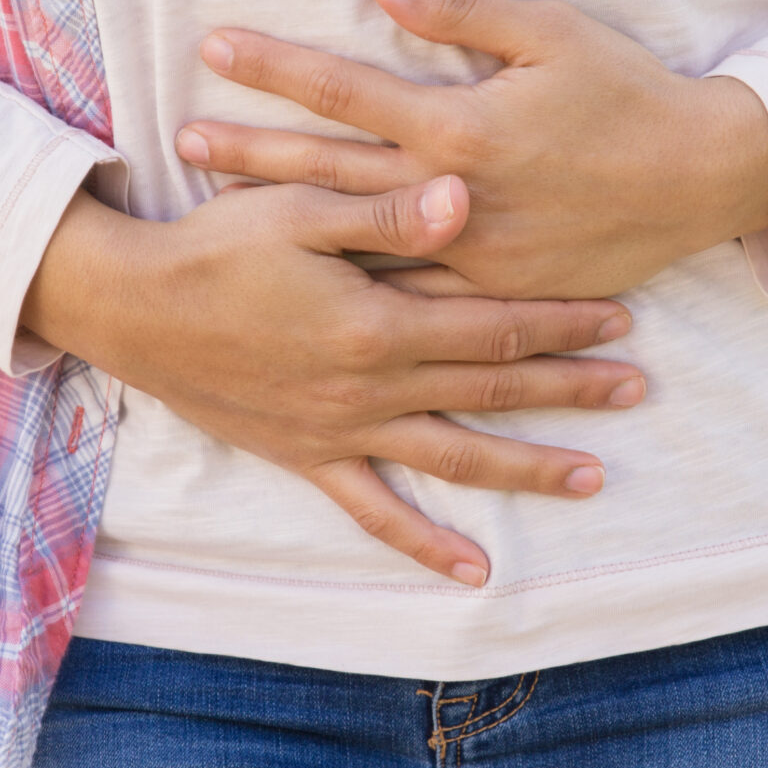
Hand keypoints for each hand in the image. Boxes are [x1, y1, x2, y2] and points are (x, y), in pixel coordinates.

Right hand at [22, 174, 644, 585]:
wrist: (130, 308)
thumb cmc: (213, 245)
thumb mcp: (298, 208)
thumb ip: (385, 210)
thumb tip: (465, 198)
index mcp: (376, 322)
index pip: (492, 324)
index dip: (560, 320)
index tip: (621, 316)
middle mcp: (369, 387)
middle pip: (491, 391)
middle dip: (570, 388)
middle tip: (637, 390)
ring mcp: (340, 431)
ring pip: (454, 457)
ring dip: (527, 467)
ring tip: (594, 477)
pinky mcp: (307, 457)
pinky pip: (375, 511)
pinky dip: (425, 543)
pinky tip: (473, 570)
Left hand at [175, 0, 767, 298]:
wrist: (701, 181)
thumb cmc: (628, 94)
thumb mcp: (550, 32)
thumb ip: (459, 10)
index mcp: (461, 127)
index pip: (345, 90)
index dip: (275, 65)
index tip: (213, 46)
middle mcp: (453, 197)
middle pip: (328, 172)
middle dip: (251, 152)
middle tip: (182, 141)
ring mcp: (470, 254)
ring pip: (356, 240)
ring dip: (285, 223)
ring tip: (218, 214)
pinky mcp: (493, 292)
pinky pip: (409, 292)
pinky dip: (351, 282)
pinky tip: (304, 279)